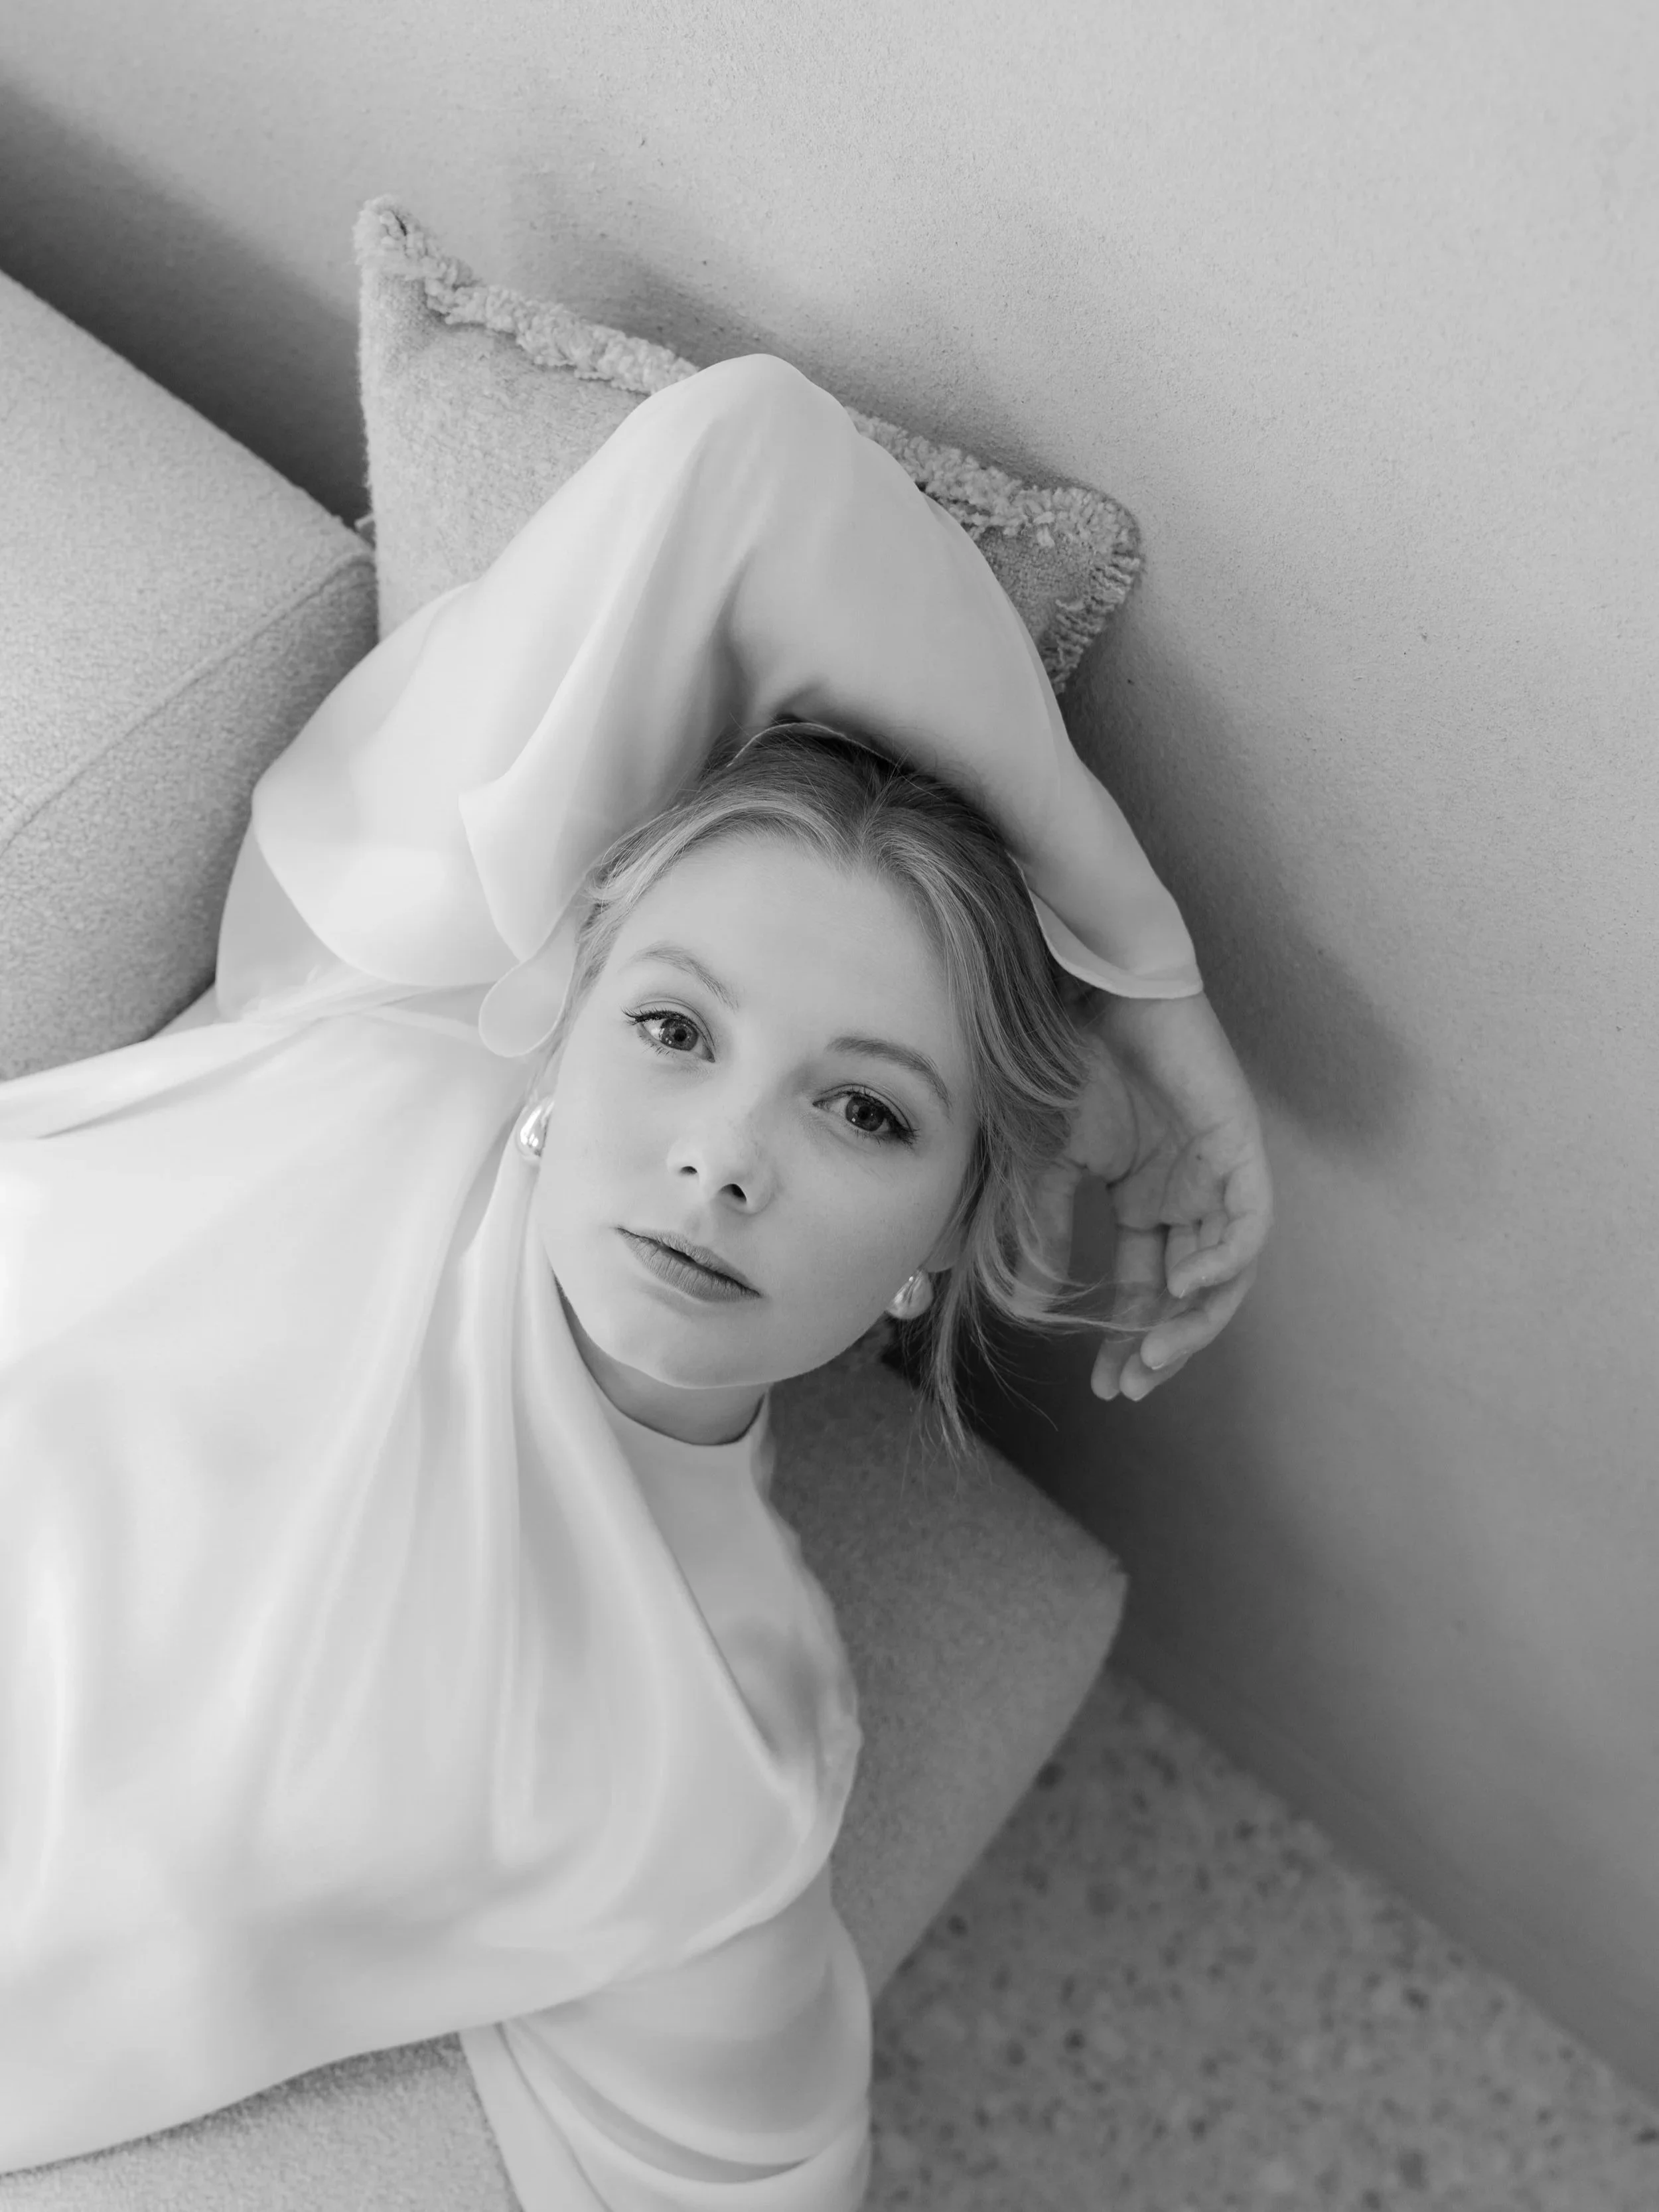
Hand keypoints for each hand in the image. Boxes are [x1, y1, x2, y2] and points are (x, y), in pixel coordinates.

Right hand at [1023, 990, 1272, 1400]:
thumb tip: (1035, 1307)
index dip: (1128, 1339)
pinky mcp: (1239, 1149)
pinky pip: (1249, 1224)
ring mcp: (1216, 1175)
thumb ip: (1046, 1235)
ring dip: (1196, 1318)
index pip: (1144, 1289)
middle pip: (1191, 1293)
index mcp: (1145, 1203)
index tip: (1106, 1385)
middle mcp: (1187, 1197)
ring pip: (1227, 1271)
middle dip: (1167, 1345)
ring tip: (1158, 1351)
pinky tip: (1182, 1286)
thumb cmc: (1070, 1068)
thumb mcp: (1047, 1167)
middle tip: (1134, 1384)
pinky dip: (1223, 1261)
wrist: (1090, 996)